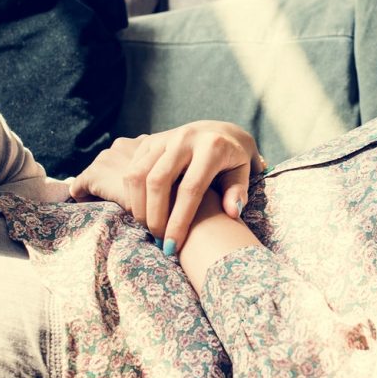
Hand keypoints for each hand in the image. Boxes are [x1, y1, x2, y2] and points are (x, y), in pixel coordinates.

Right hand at [66, 121, 262, 252]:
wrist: (221, 131)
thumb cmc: (234, 160)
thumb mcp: (244, 172)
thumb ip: (238, 191)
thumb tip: (232, 212)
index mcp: (212, 147)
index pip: (191, 188)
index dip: (179, 220)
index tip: (173, 246)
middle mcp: (185, 138)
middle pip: (158, 181)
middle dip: (154, 216)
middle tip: (159, 240)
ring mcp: (164, 138)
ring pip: (138, 174)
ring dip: (139, 207)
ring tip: (150, 228)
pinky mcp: (149, 141)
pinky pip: (132, 169)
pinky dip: (132, 194)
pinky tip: (143, 212)